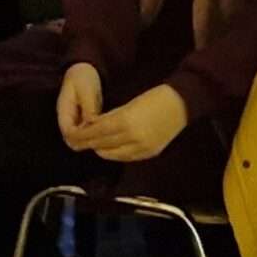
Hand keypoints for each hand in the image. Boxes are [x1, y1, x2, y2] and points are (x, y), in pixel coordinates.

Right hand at [56, 63, 103, 146]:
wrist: (83, 68)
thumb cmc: (83, 77)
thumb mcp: (86, 90)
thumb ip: (89, 107)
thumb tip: (92, 123)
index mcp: (64, 110)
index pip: (68, 132)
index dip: (81, 137)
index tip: (96, 135)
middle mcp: (67, 118)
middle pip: (72, 139)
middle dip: (86, 142)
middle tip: (104, 139)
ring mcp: (73, 120)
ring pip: (78, 139)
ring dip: (90, 139)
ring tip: (106, 136)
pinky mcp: (81, 120)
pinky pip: (85, 134)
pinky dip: (93, 135)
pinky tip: (106, 132)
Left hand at [70, 85, 189, 163]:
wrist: (182, 104)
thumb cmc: (156, 97)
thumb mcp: (131, 103)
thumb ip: (113, 116)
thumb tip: (95, 125)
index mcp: (126, 122)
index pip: (98, 132)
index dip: (84, 134)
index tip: (74, 133)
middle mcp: (133, 138)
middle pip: (103, 145)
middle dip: (88, 144)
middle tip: (77, 142)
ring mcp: (142, 149)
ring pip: (113, 155)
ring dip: (100, 149)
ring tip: (92, 144)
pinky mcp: (149, 154)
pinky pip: (126, 158)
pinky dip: (114, 153)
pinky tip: (110, 148)